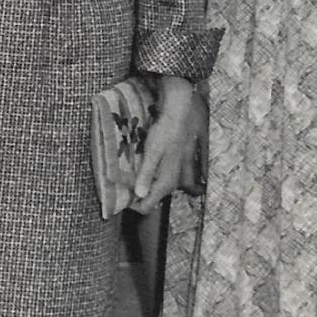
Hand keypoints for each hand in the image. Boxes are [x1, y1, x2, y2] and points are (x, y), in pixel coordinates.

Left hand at [131, 80, 204, 208]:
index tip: (124, 200)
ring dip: (163, 188)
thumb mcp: (152, 152)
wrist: (182, 110)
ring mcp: (185, 168)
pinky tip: (190, 178)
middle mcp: (177, 178)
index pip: (148, 204)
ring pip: (176, 187)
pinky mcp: (190, 156)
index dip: (135, 206)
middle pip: (160, 196)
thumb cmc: (165, 131)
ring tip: (152, 185)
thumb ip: (146, 174)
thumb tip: (139, 195)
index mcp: (166, 180)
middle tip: (133, 191)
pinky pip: (192, 174)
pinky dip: (189, 178)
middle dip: (147, 197)